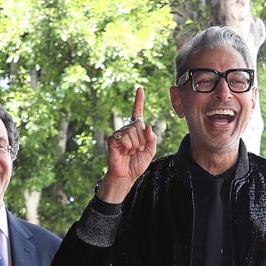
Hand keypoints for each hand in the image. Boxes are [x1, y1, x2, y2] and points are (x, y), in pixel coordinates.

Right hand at [97, 87, 156, 202]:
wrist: (126, 176)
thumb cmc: (137, 164)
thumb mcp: (150, 152)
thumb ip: (152, 139)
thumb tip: (148, 127)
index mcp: (136, 130)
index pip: (137, 113)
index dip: (138, 101)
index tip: (140, 89)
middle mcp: (127, 129)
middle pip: (139, 125)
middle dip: (142, 140)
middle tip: (137, 150)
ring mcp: (120, 133)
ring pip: (133, 131)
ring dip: (136, 145)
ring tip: (130, 152)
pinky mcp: (113, 139)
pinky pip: (126, 137)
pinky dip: (128, 147)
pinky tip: (124, 152)